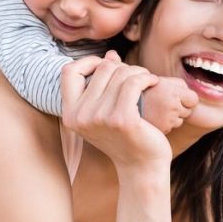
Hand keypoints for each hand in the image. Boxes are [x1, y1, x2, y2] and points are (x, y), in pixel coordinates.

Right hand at [61, 51, 171, 170]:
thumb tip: (111, 55)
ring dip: (138, 72)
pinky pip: (133, 83)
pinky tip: (153, 82)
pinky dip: (145, 78)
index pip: (69, 71)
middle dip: (122, 67)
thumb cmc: (126, 136)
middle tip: (137, 77)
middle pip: (102, 69)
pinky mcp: (121, 120)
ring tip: (147, 80)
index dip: (89, 62)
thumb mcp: (107, 110)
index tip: (109, 67)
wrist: (142, 166)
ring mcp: (99, 118)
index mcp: (70, 115)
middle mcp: (80, 117)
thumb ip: (105, 83)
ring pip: (120, 74)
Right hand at [139, 77, 197, 133]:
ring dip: (172, 117)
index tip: (173, 95)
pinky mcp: (162, 130)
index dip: (186, 97)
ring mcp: (167, 120)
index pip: (193, 98)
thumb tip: (191, 92)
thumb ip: (176, 84)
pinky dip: (166, 124)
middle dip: (180, 107)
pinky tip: (154, 119)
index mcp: (170, 90)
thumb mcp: (157, 81)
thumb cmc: (142, 92)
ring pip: (180, 120)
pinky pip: (171, 127)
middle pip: (188, 110)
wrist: (121, 110)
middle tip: (162, 103)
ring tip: (156, 111)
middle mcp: (171, 105)